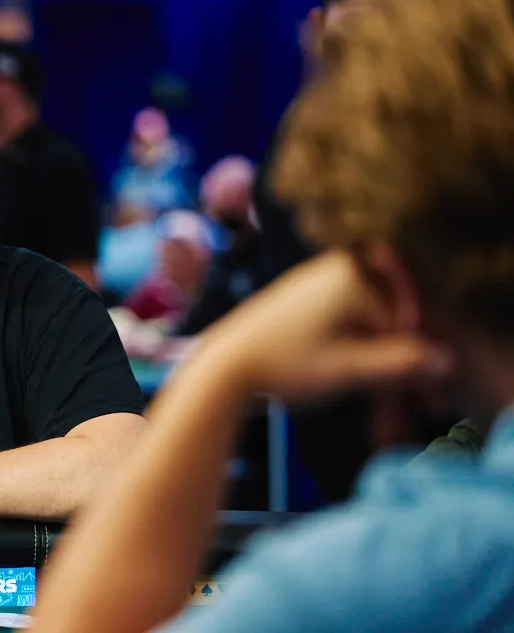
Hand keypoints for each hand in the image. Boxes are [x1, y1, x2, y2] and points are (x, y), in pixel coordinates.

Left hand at [197, 250, 451, 402]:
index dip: (414, 365)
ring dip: (374, 358)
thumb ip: (399, 363)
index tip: (422, 402)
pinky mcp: (305, 295)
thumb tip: (445, 359)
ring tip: (367, 395)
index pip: (403, 322)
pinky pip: (344, 321)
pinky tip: (344, 374)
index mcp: (352, 274)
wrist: (223, 364)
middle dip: (394, 361)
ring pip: (366, 323)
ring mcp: (319, 279)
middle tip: (403, 403)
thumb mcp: (348, 369)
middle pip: (386, 318)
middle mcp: (337, 266)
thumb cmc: (281, 365)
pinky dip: (352, 348)